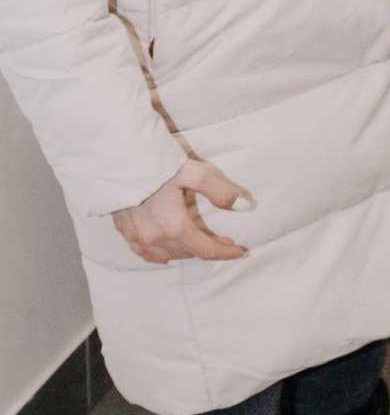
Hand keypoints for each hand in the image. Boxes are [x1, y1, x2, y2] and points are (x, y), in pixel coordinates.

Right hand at [114, 159, 252, 265]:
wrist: (118, 160)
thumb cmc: (157, 165)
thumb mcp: (195, 173)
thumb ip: (221, 191)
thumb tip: (246, 207)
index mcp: (174, 226)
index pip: (206, 250)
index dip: (226, 253)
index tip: (240, 252)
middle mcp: (155, 238)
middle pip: (188, 253)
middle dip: (208, 249)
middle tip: (223, 241)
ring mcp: (137, 237)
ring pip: (167, 254)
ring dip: (186, 251)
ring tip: (199, 243)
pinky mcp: (124, 231)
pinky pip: (145, 253)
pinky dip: (160, 254)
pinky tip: (166, 251)